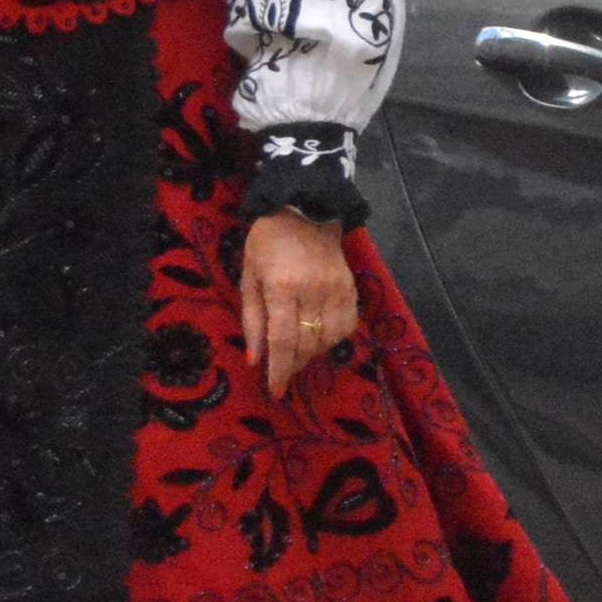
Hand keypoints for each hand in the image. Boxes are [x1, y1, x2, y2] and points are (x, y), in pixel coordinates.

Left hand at [240, 210, 362, 396]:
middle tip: (282, 369)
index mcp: (283, 288)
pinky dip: (333, 338)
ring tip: (299, 351)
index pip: (283, 341)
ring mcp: (337, 289)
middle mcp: (314, 291)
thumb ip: (252, 319)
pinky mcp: (352, 287)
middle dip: (294, 363)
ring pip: (330, 338)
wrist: (304, 209)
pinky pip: (348, 325)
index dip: (279, 370)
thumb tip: (256, 359)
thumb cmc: (267, 243)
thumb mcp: (249, 277)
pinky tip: (320, 336)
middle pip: (308, 344)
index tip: (275, 391)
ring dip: (313, 352)